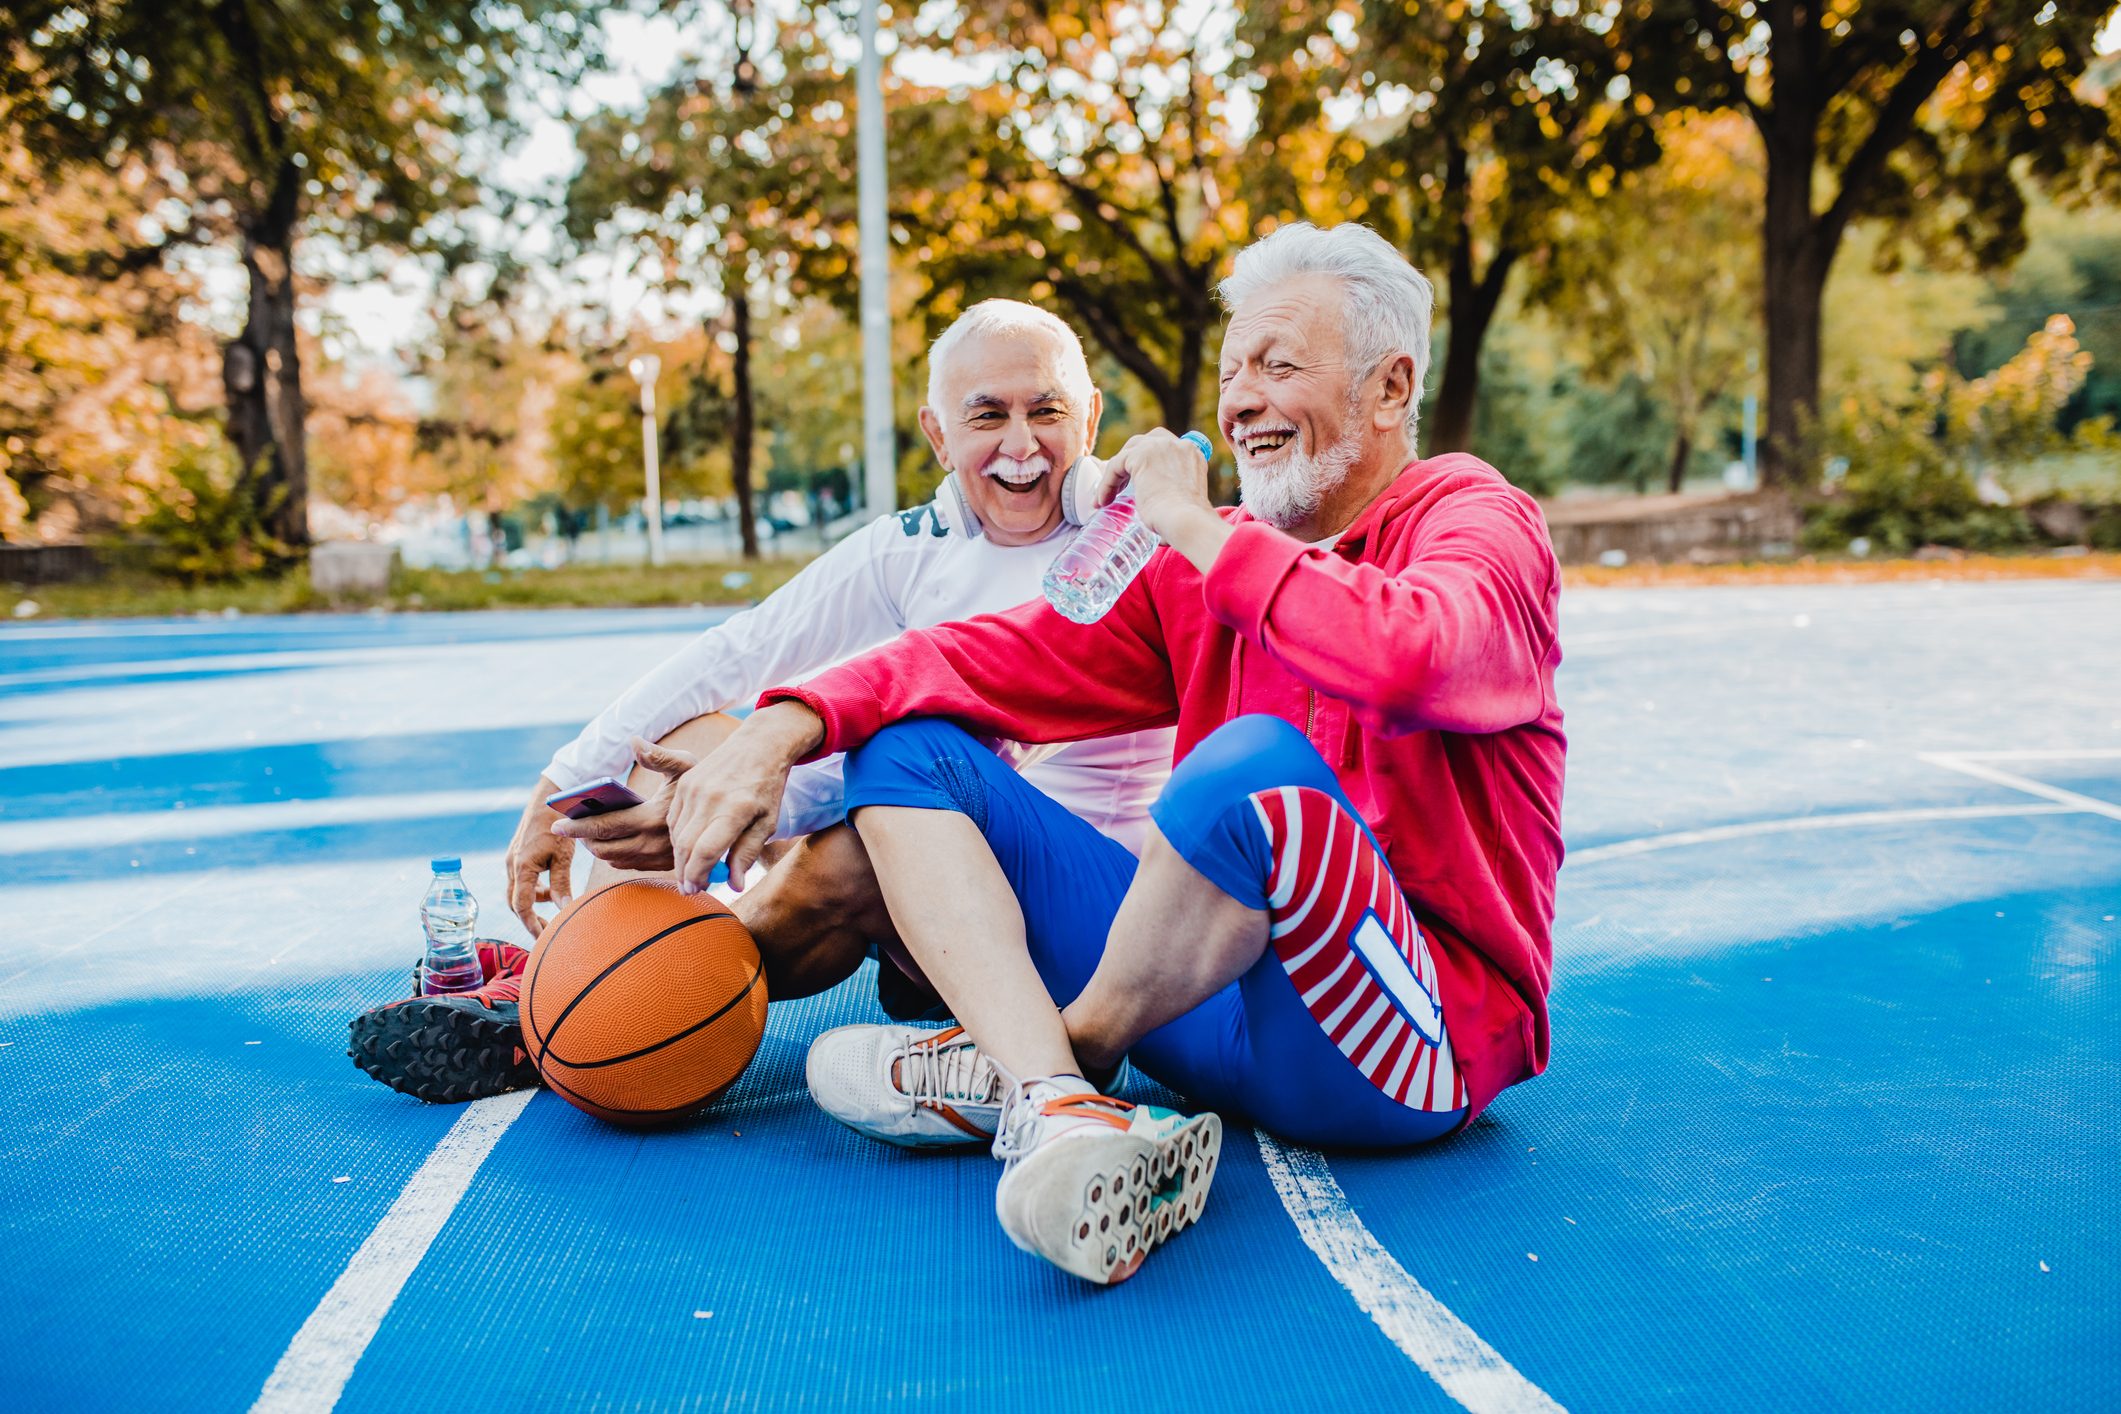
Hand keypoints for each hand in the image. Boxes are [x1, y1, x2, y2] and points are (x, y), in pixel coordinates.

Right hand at [505, 781, 574, 936]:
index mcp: (521, 868)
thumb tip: (565, 910)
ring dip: (533, 901)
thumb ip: (562, 884)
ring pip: (517, 891)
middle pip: (514, 902)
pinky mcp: (517, 854)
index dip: (531, 925)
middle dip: (529, 918)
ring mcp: (512, 859)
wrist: (548, 799)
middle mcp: (511, 865)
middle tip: (548, 929)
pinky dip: (533, 888)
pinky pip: (520, 879)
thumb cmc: (557, 825)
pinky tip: (550, 886)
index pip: (521, 907)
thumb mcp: (563, 857)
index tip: (544, 937)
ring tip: (555, 901)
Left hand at [548, 738, 696, 874]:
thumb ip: (657, 754)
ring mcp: (658, 858)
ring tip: (588, 832)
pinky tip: (611, 839)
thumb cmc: (704, 785)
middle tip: (571, 827)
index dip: (576, 827)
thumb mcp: (686, 765)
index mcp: (652, 817)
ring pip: (614, 859)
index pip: (604, 827)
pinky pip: (629, 865)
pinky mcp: (663, 866)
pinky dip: (614, 855)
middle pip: (603, 849)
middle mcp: (653, 843)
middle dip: (583, 839)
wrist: (729, 818)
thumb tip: (632, 740)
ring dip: (597, 847)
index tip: (556, 825)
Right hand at [665, 702, 823, 893]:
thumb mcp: (767, 823)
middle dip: (685, 872)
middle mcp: (710, 798)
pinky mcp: (685, 783)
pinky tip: (689, 847)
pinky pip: (674, 818)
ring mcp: (694, 788)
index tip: (697, 890)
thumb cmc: (767, 788)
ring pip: (677, 834)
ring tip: (691, 871)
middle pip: (686, 846)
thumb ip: (748, 853)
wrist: (758, 745)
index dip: (698, 875)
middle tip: (690, 888)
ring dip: (681, 856)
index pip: (705, 851)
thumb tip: (735, 885)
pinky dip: (679, 837)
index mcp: (735, 810)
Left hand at [1101, 429, 1231, 572]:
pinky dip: (1106, 484)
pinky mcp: (1140, 455)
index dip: (1148, 464)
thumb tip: (1158, 517)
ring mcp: (1159, 447)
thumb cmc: (1186, 522)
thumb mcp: (1182, 502)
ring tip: (1107, 497)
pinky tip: (1102, 501)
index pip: (1165, 449)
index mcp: (1192, 454)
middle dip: (1130, 461)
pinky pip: (1115, 465)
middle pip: (1145, 442)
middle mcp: (1178, 445)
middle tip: (1119, 485)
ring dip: (1115, 475)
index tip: (1137, 483)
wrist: (1185, 520)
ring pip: (1127, 454)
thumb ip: (1172, 495)